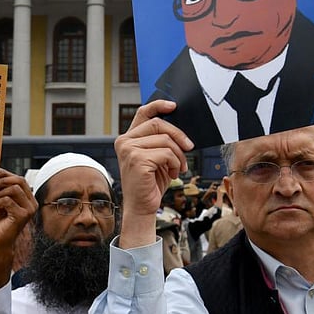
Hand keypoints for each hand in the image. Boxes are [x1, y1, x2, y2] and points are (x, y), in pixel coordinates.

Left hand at [0, 167, 36, 289]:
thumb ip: (0, 189)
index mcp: (27, 198)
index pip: (19, 179)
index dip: (6, 173)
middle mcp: (31, 203)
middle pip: (20, 180)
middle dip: (3, 180)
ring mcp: (29, 209)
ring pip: (15, 189)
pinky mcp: (23, 216)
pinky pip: (9, 200)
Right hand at [114, 101, 192, 248]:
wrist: (142, 207)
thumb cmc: (150, 183)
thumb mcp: (156, 158)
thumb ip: (160, 141)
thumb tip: (179, 128)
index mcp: (127, 138)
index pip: (143, 113)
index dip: (159, 105)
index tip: (174, 105)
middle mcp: (124, 141)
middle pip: (158, 124)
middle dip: (178, 135)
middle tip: (189, 147)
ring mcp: (129, 150)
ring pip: (165, 140)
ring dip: (178, 155)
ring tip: (178, 168)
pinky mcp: (137, 160)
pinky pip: (166, 154)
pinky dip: (175, 164)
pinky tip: (172, 174)